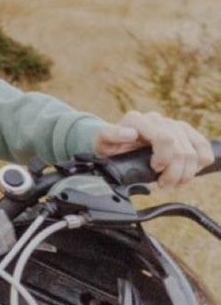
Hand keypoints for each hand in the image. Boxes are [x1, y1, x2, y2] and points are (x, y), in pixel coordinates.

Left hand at [95, 110, 214, 188]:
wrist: (115, 146)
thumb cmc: (109, 146)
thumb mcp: (102, 143)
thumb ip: (111, 135)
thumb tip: (130, 133)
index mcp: (136, 120)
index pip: (165, 138)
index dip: (164, 158)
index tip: (155, 168)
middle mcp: (156, 119)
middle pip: (181, 149)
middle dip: (175, 173)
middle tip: (164, 185)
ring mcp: (171, 124)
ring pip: (193, 151)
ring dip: (186, 173)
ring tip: (173, 183)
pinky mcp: (184, 132)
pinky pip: (202, 145)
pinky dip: (200, 162)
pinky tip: (188, 171)